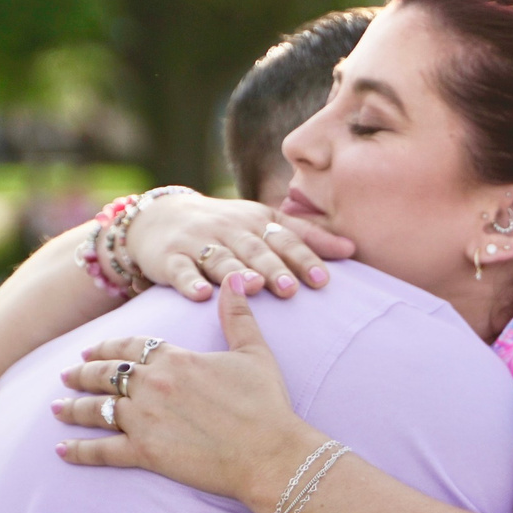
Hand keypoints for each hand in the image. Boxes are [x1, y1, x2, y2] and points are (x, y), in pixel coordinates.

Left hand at [53, 282, 323, 512]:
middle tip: (66, 375)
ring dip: (73, 407)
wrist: (269, 452)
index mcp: (175, 359)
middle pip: (105, 374)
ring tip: (56, 407)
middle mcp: (152, 385)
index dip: (108, 347)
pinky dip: (78, 451)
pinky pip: (101, 450)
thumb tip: (234, 280)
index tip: (91, 351)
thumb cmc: (266, 405)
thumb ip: (237, 317)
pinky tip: (60, 450)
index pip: (130, 346)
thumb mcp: (255, 353)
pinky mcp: (145, 453)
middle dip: (82, 373)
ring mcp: (144, 419)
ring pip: (97, 408)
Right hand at [125, 193, 355, 300]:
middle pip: (256, 249)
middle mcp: (230, 229)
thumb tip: (353, 248)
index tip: (324, 280)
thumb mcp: (263, 223)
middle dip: (274, 268)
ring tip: (254, 287)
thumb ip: (305, 236)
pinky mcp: (169, 257)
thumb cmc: (225, 227)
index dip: (304, 257)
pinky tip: (200, 296)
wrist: (160, 216)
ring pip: (221, 258)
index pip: (285, 238)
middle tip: (292, 289)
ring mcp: (199, 242)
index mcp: (256, 221)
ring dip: (237, 272)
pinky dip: (189, 281)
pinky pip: (180, 270)